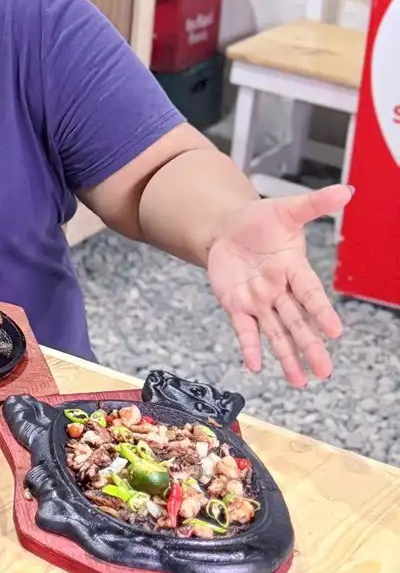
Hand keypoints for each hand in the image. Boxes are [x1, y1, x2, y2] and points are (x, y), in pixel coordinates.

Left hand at [206, 185, 350, 386]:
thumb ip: (314, 205)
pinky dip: (249, 346)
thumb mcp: (286, 210)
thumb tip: (347, 191)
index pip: (310, 294)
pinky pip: (244, 329)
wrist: (226, 227)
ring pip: (275, 332)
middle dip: (310, 347)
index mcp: (294, 269)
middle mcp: (279, 290)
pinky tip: (256, 365)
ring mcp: (258, 300)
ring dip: (287, 356)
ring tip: (300, 381)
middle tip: (325, 371)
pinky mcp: (236, 305)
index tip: (335, 331)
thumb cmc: (259, 221)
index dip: (322, 312)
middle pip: (297, 322)